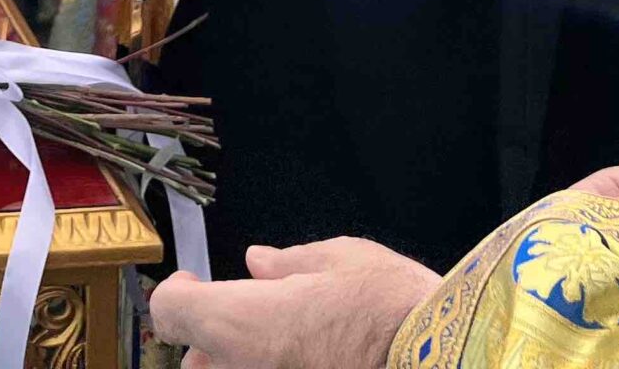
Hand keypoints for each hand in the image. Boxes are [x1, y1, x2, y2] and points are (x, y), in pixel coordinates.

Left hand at [149, 239, 437, 368]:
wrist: (446, 357)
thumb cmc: (391, 305)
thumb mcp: (337, 260)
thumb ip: (287, 264)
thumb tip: (259, 263)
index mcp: (242, 322)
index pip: (172, 312)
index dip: (179, 292)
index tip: (195, 281)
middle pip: (197, 361)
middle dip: (208, 340)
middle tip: (242, 315)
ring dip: (238, 359)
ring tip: (278, 340)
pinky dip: (274, 366)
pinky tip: (306, 355)